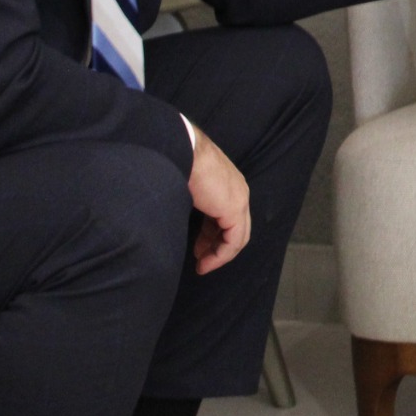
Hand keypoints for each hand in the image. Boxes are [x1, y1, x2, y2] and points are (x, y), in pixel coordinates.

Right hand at [188, 124, 251, 274]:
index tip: (198, 249)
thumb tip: (176, 211)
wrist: (179, 149)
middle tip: (201, 259)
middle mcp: (238, 190)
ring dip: (219, 254)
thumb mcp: (187, 184)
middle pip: (234, 227)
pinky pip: (234, 240)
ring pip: (237, 236)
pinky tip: (206, 263)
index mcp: (228, 182)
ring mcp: (239, 199)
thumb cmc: (176, 162)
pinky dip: (221, 255)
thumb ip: (192, 199)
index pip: (227, 215)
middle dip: (216, 246)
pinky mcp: (234, 208)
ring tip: (202, 265)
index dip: (213, 235)